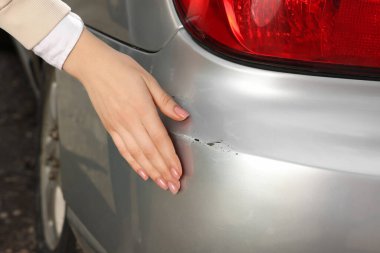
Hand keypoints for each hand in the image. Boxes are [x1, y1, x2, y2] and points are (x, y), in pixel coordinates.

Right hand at [63, 29, 188, 193]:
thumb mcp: (148, 79)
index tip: (178, 171)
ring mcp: (118, 126)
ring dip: (151, 171)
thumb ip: (165, 101)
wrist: (94, 66)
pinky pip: (123, 150)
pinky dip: (133, 163)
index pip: (159, 139)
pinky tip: (142, 172)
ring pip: (137, 155)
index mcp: (141, 108)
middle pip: (149, 151)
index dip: (170, 158)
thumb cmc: (121, 69)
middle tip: (173, 185)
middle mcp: (129, 121)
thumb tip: (182, 115)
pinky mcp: (110, 128)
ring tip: (161, 184)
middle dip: (163, 171)